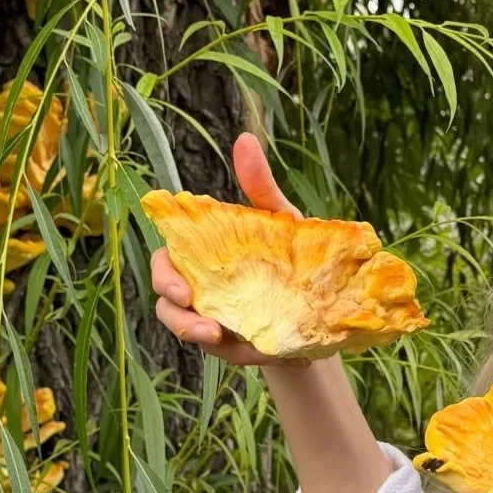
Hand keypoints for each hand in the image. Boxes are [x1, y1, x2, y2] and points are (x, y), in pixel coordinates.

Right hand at [151, 133, 304, 368]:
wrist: (327, 297)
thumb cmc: (292, 251)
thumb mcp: (279, 219)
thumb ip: (259, 186)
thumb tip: (244, 139)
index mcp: (203, 257)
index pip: (166, 263)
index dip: (164, 275)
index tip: (183, 288)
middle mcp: (201, 289)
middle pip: (167, 303)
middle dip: (177, 315)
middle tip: (203, 325)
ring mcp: (216, 320)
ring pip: (189, 331)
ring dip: (199, 337)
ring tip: (220, 339)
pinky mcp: (238, 347)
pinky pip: (229, 353)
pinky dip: (241, 352)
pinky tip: (257, 349)